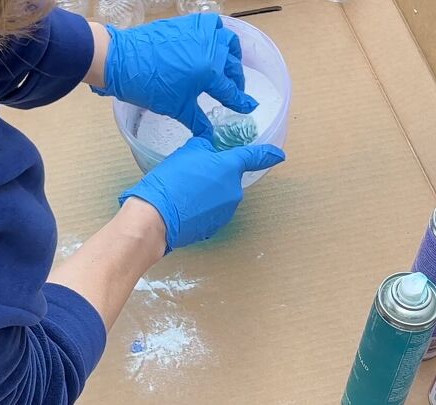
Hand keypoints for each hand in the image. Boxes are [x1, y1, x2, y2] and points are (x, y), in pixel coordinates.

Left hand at [92, 14, 257, 136]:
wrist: (121, 60)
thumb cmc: (148, 86)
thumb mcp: (177, 108)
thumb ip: (198, 121)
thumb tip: (209, 136)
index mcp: (210, 72)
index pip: (231, 91)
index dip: (241, 101)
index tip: (250, 106)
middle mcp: (210, 50)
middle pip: (232, 66)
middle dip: (236, 80)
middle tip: (234, 90)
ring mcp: (199, 34)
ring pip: (227, 41)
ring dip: (231, 54)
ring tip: (227, 64)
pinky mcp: (187, 24)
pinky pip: (210, 25)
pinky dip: (216, 34)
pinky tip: (211, 44)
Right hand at [119, 137, 284, 251]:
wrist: (156, 218)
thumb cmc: (172, 181)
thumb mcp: (187, 152)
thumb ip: (204, 147)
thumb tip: (209, 150)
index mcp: (230, 168)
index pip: (254, 157)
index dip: (268, 154)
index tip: (279, 155)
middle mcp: (234, 191)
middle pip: (228, 178)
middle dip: (214, 176)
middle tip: (190, 175)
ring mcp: (226, 212)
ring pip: (219, 196)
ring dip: (206, 193)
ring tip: (183, 193)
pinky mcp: (215, 227)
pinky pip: (210, 213)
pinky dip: (200, 209)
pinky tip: (183, 208)